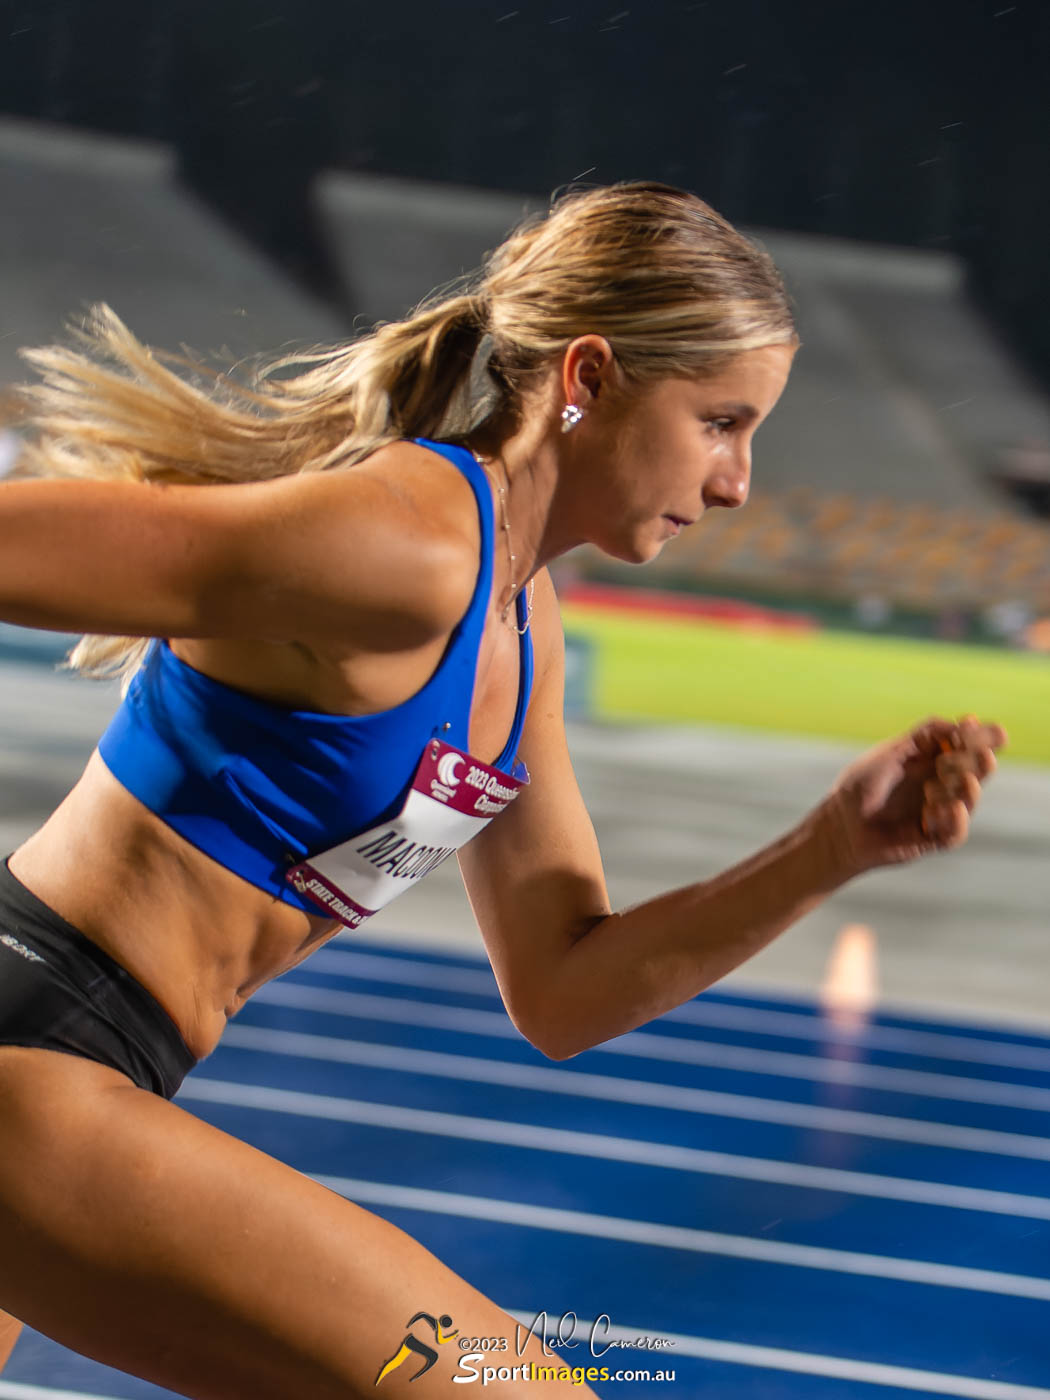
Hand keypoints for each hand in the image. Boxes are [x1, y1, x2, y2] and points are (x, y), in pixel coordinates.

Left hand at [818, 714, 1007, 876]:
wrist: (840, 824)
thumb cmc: (859, 786)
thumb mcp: (889, 754)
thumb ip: (920, 738)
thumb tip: (954, 723)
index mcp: (931, 760)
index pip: (963, 746)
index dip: (973, 735)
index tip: (971, 722)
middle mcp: (941, 784)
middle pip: (973, 771)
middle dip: (980, 762)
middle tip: (983, 754)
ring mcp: (940, 812)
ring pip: (968, 800)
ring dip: (967, 789)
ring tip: (963, 780)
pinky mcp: (933, 838)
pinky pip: (955, 832)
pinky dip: (954, 820)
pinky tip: (942, 808)